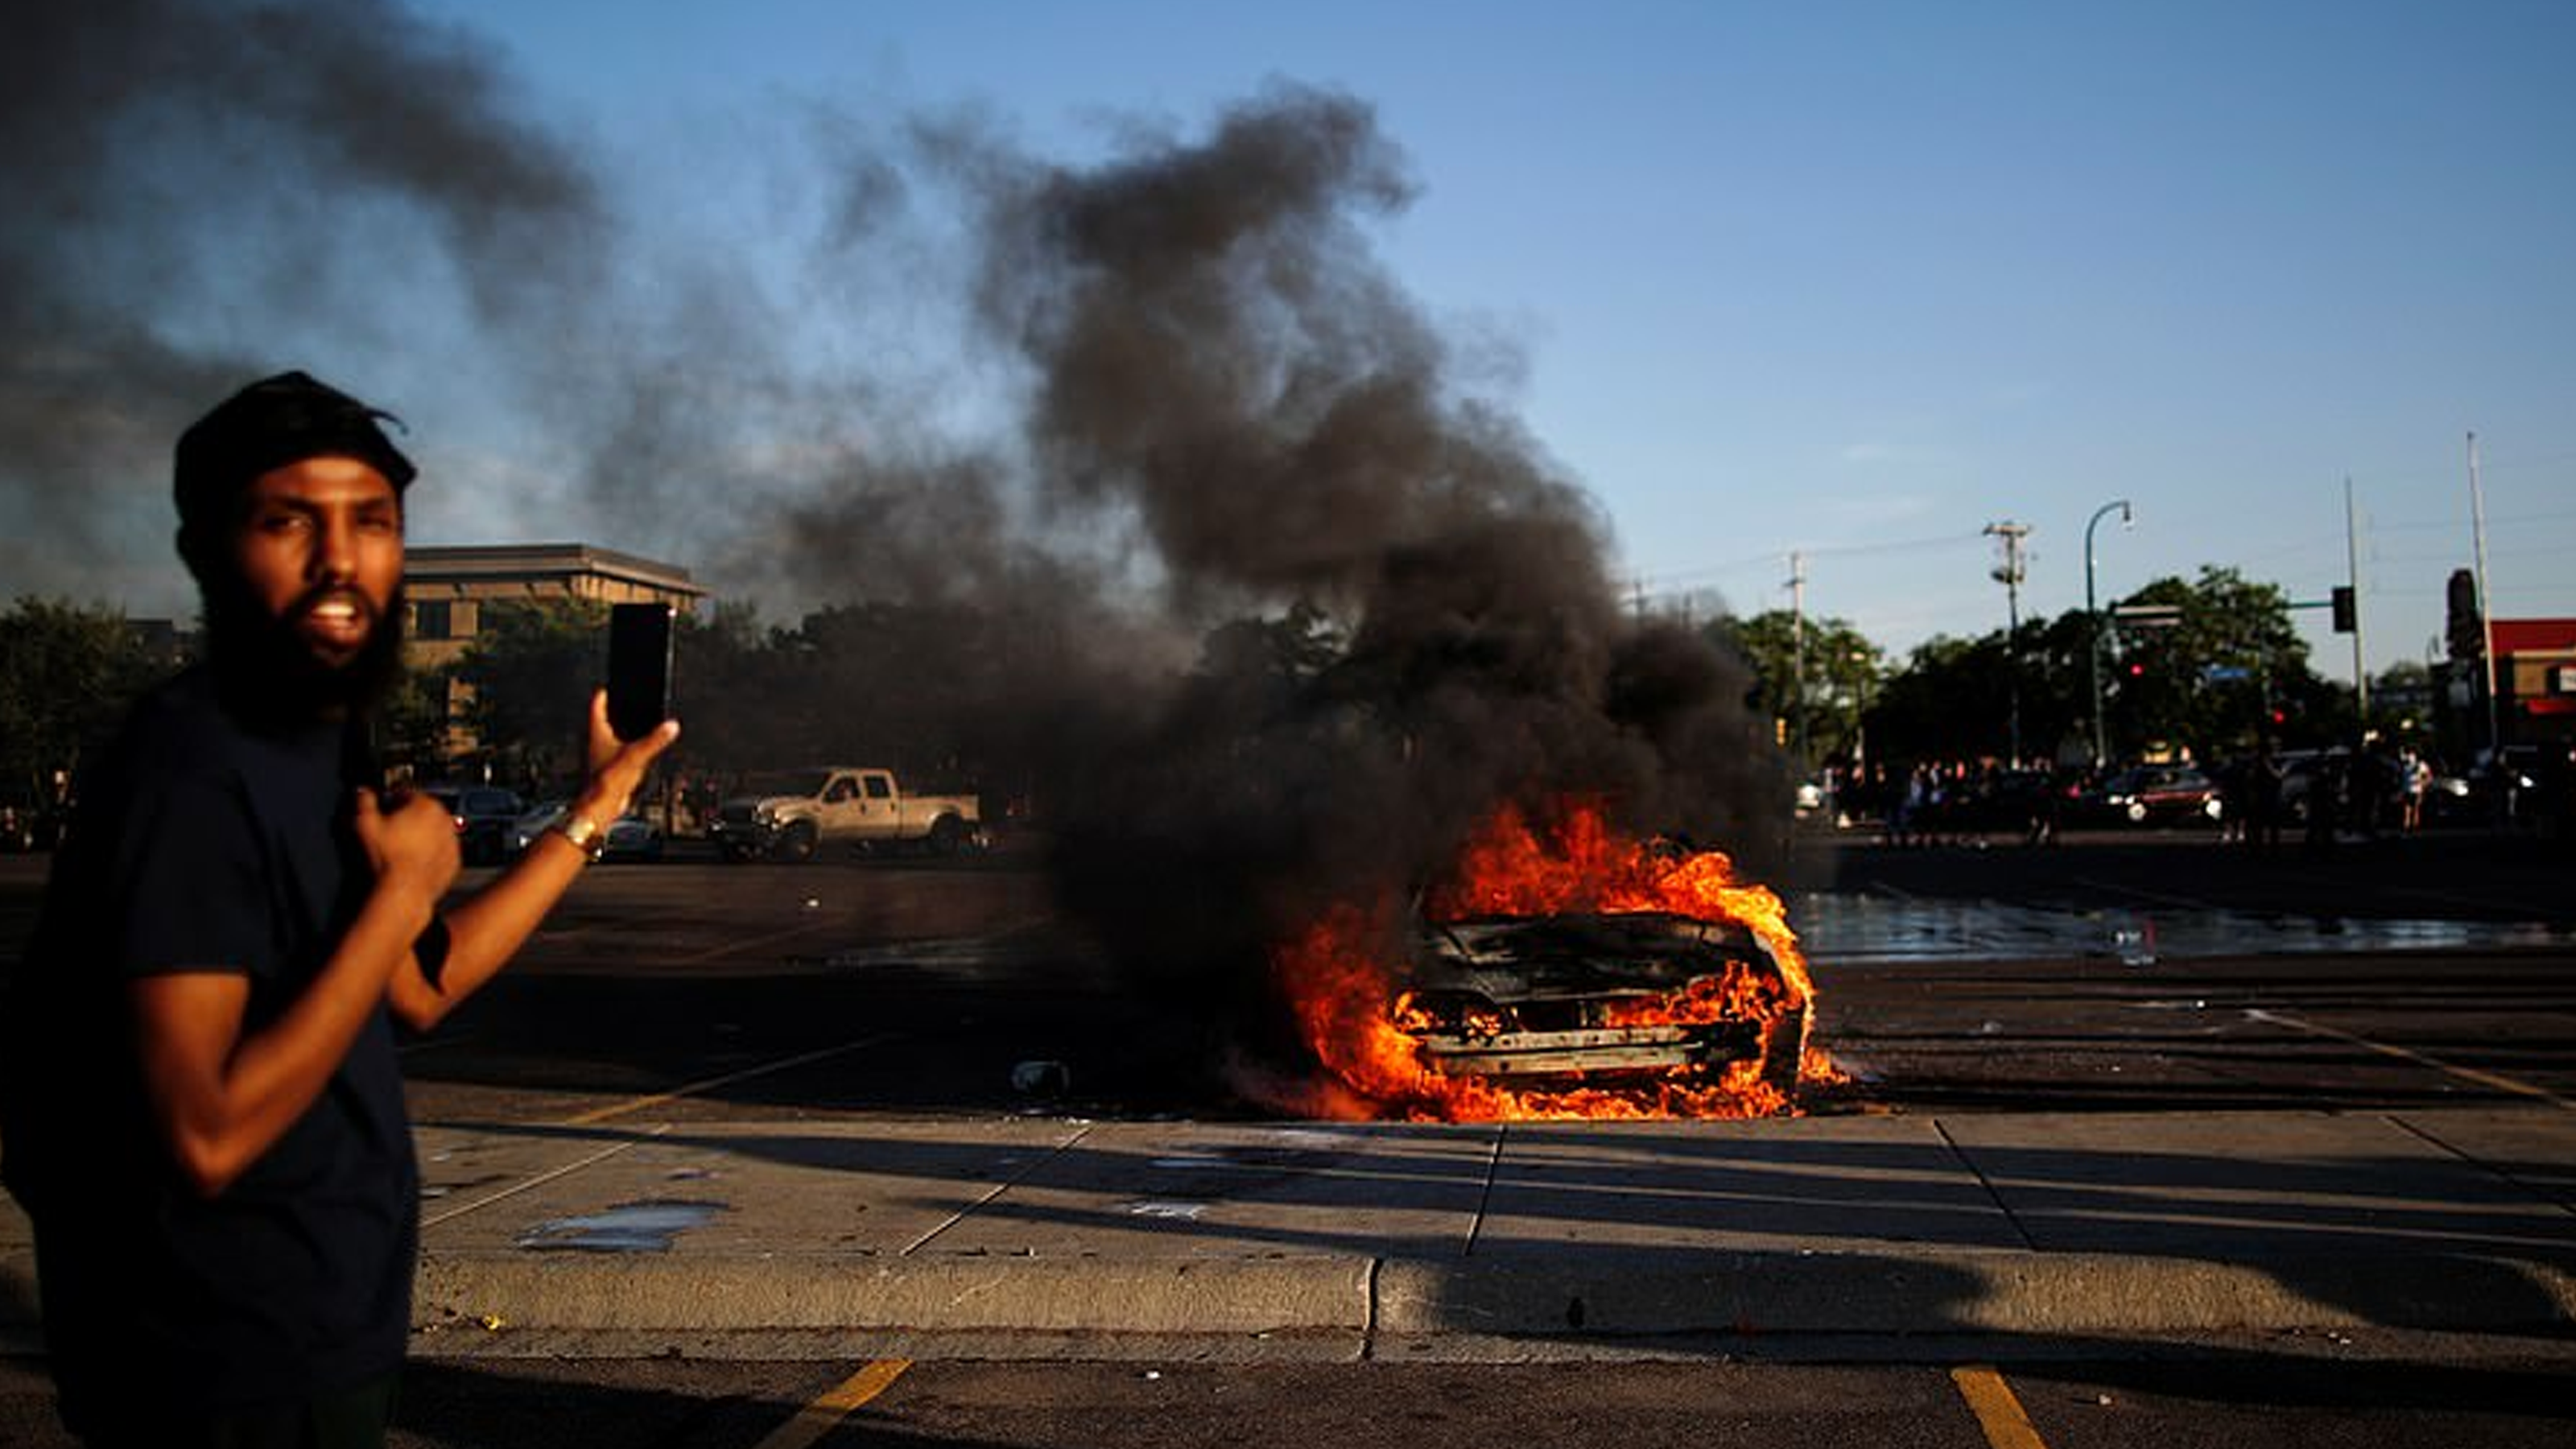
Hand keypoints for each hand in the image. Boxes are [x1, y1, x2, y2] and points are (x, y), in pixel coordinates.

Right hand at [355, 786, 460, 901]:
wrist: (405, 889)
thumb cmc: (388, 858)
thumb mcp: (366, 824)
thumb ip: (365, 802)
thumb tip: (364, 792)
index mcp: (426, 805)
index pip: (408, 794)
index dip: (393, 801)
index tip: (386, 809)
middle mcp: (445, 820)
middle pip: (424, 811)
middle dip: (409, 817)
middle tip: (392, 831)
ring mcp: (452, 840)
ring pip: (435, 831)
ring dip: (422, 834)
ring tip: (401, 847)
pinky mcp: (455, 860)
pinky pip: (442, 851)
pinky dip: (432, 852)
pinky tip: (414, 859)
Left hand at [573, 688, 680, 824]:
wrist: (600, 809)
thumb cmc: (606, 782)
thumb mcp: (635, 756)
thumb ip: (654, 740)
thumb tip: (671, 726)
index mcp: (597, 733)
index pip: (597, 706)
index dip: (605, 694)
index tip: (611, 686)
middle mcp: (597, 743)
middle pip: (606, 719)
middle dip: (617, 710)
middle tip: (628, 702)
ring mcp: (603, 756)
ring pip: (613, 736)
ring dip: (624, 730)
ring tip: (638, 725)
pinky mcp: (610, 769)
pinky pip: (620, 752)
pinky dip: (629, 748)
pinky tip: (640, 753)